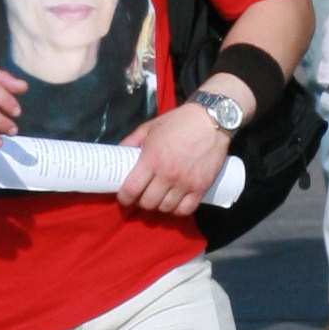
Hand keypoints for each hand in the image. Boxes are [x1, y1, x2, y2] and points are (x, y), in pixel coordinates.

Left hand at [116, 101, 229, 216]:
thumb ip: (132, 141)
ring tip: (158, 198)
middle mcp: (167, 174)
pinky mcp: (201, 187)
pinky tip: (174, 203)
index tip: (124, 198)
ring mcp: (185, 183)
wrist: (211, 120)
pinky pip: (185, 210)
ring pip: (165, 208)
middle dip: (141, 202)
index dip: (124, 198)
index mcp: (152, 159)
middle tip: (142, 196)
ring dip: (159, 206)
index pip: (131, 189)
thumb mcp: (150, 127)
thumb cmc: (178, 122)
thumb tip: (117, 153)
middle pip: (148, 203)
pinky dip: (177, 210)